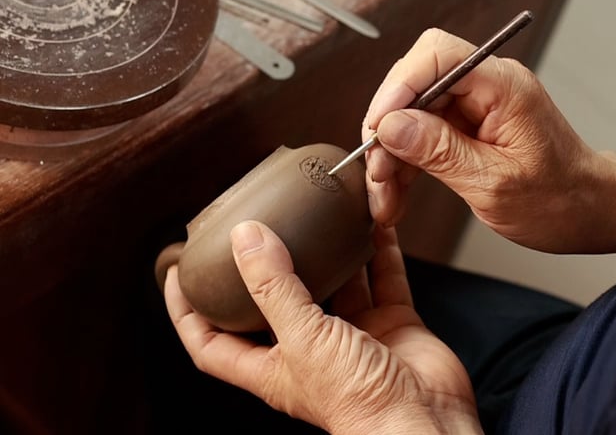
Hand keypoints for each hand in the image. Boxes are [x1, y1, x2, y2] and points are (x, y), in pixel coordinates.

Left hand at [165, 222, 481, 434]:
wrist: (426, 424)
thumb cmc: (360, 406)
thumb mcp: (303, 341)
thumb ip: (274, 287)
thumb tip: (245, 238)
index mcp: (273, 367)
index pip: (212, 341)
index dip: (188, 311)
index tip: (179, 272)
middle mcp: (310, 349)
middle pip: (278, 300)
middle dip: (267, 263)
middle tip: (258, 223)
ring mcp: (353, 335)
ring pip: (337, 281)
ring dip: (330, 249)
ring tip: (321, 211)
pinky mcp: (391, 323)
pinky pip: (383, 277)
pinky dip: (379, 249)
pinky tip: (374, 221)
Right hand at [363, 28, 615, 253]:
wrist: (592, 212)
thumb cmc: (562, 200)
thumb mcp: (494, 185)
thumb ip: (439, 152)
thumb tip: (391, 126)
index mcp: (504, 86)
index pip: (437, 55)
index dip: (399, 85)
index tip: (378, 126)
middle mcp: (489, 85)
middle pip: (417, 83)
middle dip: (388, 128)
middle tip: (377, 172)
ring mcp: (478, 103)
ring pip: (413, 111)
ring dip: (392, 152)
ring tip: (385, 197)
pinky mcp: (469, 123)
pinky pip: (424, 131)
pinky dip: (407, 161)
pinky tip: (398, 193)